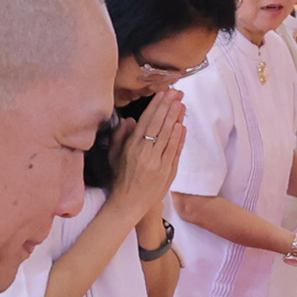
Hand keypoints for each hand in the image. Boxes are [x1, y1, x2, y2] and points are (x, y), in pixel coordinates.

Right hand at [111, 92, 186, 223]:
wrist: (128, 204)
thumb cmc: (120, 178)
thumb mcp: (114, 156)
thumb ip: (120, 137)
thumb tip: (130, 120)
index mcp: (132, 147)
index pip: (146, 122)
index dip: (156, 106)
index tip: (163, 93)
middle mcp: (146, 153)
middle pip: (160, 126)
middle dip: (169, 107)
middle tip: (177, 93)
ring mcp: (158, 163)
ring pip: (169, 137)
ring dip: (176, 119)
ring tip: (182, 104)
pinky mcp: (167, 173)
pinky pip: (174, 152)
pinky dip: (179, 139)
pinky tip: (182, 127)